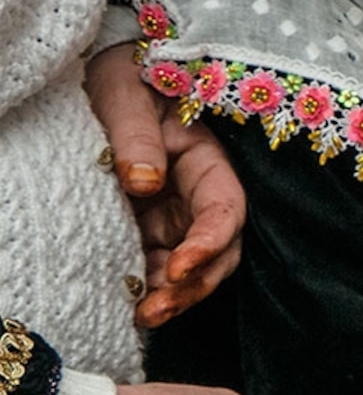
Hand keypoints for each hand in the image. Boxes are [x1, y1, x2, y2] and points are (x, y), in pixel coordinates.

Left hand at [86, 43, 244, 324]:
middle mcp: (199, 195)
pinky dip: (151, 287)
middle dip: (195, 284)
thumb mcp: (125, 96)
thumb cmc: (124, 80)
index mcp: (208, 161)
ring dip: (174, 295)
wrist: (105, 81)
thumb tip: (144, 182)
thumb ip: (136, 136)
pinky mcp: (150, 228)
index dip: (209, 242)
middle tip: (158, 308)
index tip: (179, 267)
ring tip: (142, 315)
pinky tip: (130, 302)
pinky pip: (159, 264)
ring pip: (192, 266)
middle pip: (219, 250)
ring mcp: (175, 215)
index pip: (226, 210)